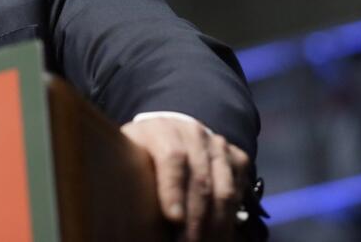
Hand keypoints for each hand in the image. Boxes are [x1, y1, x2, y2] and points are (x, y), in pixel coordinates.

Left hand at [121, 116, 249, 241]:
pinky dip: (230, 217)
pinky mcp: (236, 158)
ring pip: (224, 190)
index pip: (173, 156)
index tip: (173, 218)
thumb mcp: (126, 155)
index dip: (174, 189)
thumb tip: (121, 208)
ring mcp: (218, 144)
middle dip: (196, 218)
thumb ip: (126, 172)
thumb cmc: (140, 152)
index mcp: (160, 129)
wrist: (168, 133)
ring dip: (216, 224)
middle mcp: (193, 133)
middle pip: (200, 179)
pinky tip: (218, 235)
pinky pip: (238, 192)